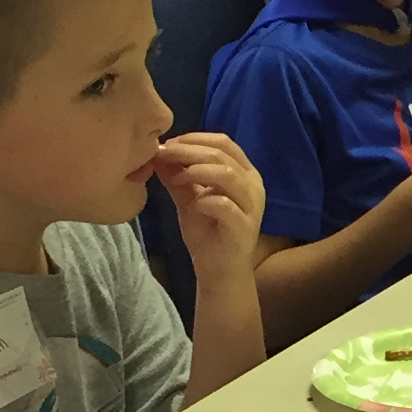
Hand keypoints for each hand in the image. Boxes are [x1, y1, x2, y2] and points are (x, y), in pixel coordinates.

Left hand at [153, 131, 264, 271]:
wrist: (219, 272)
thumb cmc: (208, 234)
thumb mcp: (188, 199)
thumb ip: (177, 177)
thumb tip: (158, 152)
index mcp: (243, 173)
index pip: (223, 143)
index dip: (195, 139)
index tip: (169, 144)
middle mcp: (253, 185)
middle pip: (223, 154)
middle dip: (190, 151)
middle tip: (165, 154)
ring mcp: (252, 206)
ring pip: (227, 174)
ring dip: (197, 171)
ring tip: (176, 178)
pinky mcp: (244, 227)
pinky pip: (225, 205)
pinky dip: (205, 201)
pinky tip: (192, 206)